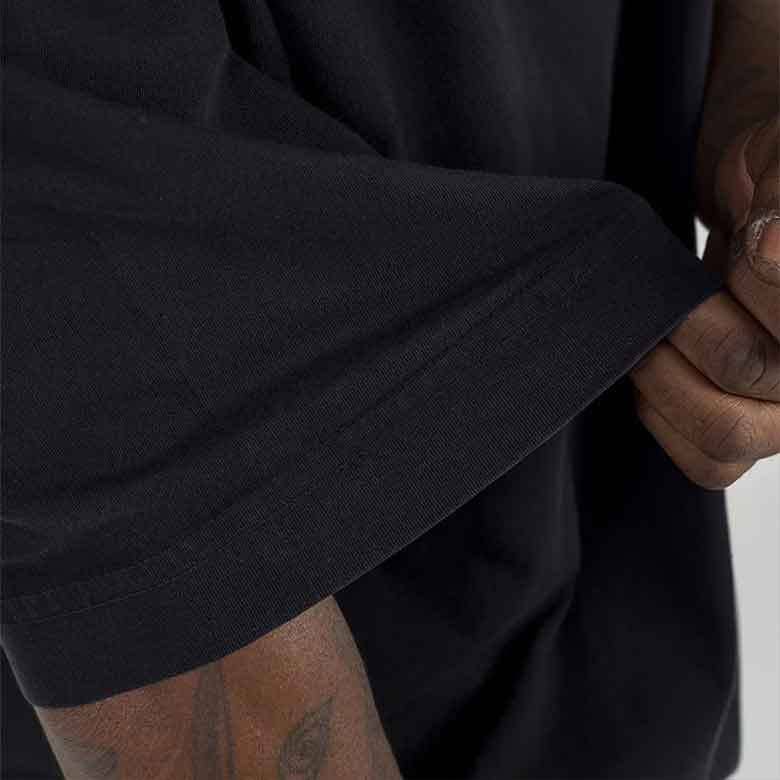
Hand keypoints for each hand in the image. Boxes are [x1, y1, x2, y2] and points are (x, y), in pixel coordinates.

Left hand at [630, 117, 778, 488]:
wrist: (756, 201)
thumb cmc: (773, 177)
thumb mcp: (779, 162)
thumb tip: (771, 250)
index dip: (755, 277)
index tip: (748, 233)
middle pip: (751, 371)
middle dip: (693, 319)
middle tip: (677, 288)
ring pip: (724, 433)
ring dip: (664, 373)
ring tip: (654, 328)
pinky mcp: (750, 434)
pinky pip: (706, 462)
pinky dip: (664, 417)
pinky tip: (653, 365)